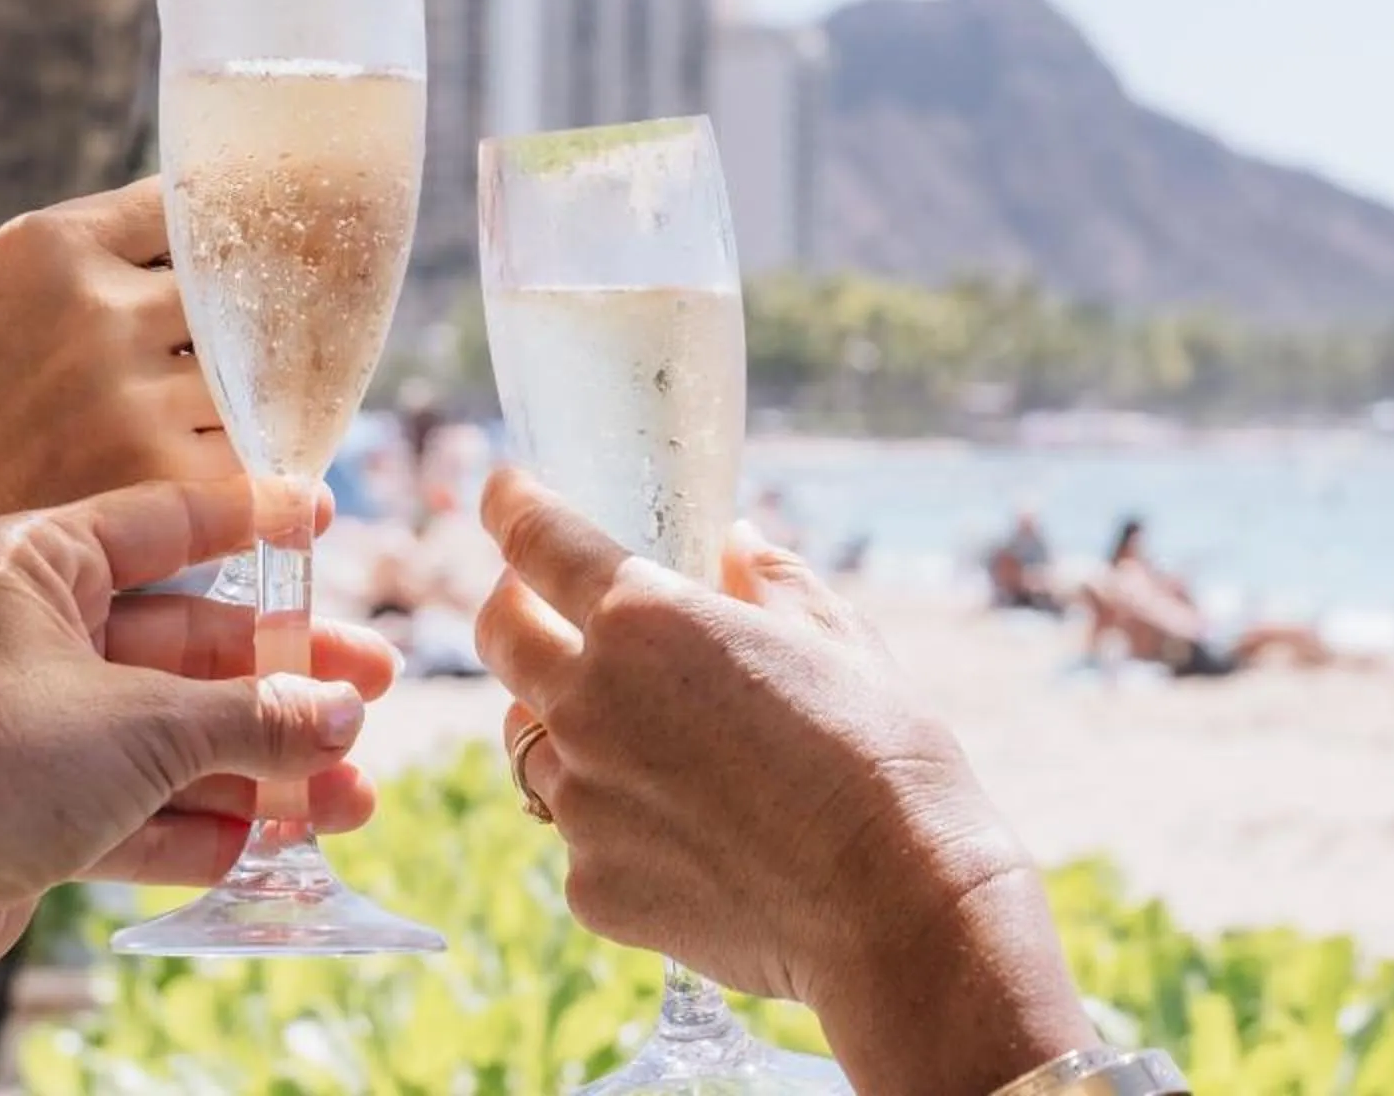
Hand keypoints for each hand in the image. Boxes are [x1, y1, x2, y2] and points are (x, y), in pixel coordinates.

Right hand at [0, 179, 234, 559]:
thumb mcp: (8, 293)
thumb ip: (108, 259)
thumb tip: (233, 242)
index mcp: (52, 243)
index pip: (192, 205)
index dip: (231, 232)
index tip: (259, 248)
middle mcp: (95, 306)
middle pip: (237, 286)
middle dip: (249, 318)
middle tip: (262, 345)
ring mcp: (127, 390)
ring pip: (250, 369)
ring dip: (245, 393)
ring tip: (204, 419)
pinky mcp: (154, 472)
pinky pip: (247, 448)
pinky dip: (241, 459)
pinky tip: (211, 469)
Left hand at [0, 476, 395, 994]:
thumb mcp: (147, 725)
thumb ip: (256, 717)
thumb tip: (341, 715)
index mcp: (36, 565)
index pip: (166, 523)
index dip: (254, 520)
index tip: (326, 515)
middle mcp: (31, 632)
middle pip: (188, 642)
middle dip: (285, 678)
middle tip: (373, 686)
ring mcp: (30, 722)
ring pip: (172, 733)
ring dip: (261, 767)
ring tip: (353, 797)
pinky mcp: (26, 806)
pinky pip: (134, 803)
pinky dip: (201, 824)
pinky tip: (276, 846)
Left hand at [473, 469, 1094, 1092]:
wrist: (893, 902)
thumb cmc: (881, 753)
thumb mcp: (838, 638)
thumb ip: (772, 581)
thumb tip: (736, 546)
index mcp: (645, 619)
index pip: (538, 541)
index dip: (512, 505)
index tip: (503, 491)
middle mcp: (589, 702)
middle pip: (500, 635)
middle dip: (509, 605)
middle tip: (535, 601)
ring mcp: (581, 800)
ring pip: (529, 741)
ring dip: (560, 719)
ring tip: (633, 730)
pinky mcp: (589, 884)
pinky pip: (577, 831)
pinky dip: (610, 816)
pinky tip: (683, 828)